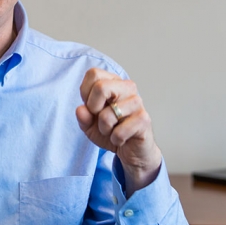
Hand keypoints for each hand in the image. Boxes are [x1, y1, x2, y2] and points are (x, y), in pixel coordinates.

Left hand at [76, 68, 162, 193]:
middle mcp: (127, 88)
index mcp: (113, 83)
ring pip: (107, 114)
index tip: (92, 107)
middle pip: (100, 87)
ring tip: (113, 130)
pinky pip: (118, 132)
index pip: (93, 74)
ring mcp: (137, 102)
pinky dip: (115, 140)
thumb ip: (83, 117)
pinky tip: (122, 139)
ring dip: (104, 129)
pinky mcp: (144, 119)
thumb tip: (81, 109)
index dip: (86, 93)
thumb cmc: (112, 132)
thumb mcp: (90, 126)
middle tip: (101, 119)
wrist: (132, 150)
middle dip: (93, 108)